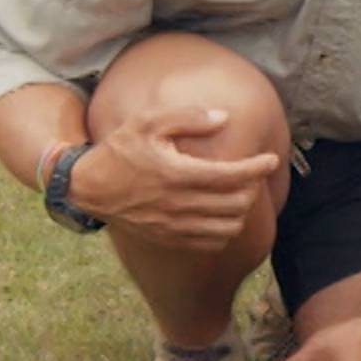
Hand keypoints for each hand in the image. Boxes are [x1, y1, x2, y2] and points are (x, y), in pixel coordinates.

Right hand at [73, 103, 283, 249]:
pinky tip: (222, 214)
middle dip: (252, 188)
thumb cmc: (120, 150)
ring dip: (241, 211)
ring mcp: (175, 225)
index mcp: (177, 174)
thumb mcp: (148, 122)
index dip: (257, 168)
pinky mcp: (170, 239)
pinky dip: (225, 230)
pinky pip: (211, 243)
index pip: (231, 175)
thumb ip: (188, 117)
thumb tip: (224, 118)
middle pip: (236, 204)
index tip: (271, 159)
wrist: (89, 187)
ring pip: (228, 227)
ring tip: (240, 194)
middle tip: (252, 174)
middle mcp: (179, 204)